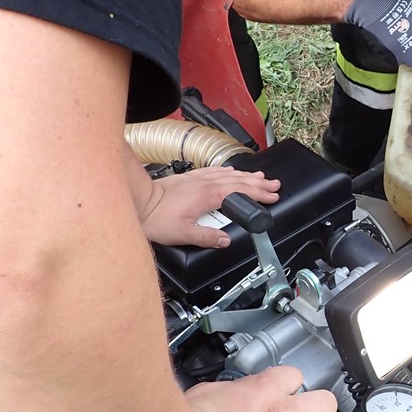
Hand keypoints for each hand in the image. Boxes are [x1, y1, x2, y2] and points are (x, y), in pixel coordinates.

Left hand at [140, 167, 279, 246]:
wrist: (137, 201)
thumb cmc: (155, 217)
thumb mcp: (183, 234)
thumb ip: (206, 238)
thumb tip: (225, 240)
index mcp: (208, 196)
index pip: (241, 192)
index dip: (259, 193)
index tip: (273, 195)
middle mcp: (205, 184)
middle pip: (239, 180)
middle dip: (259, 183)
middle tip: (274, 184)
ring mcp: (197, 179)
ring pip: (228, 174)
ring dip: (246, 175)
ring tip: (260, 176)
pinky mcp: (189, 178)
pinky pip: (214, 171)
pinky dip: (227, 171)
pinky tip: (230, 171)